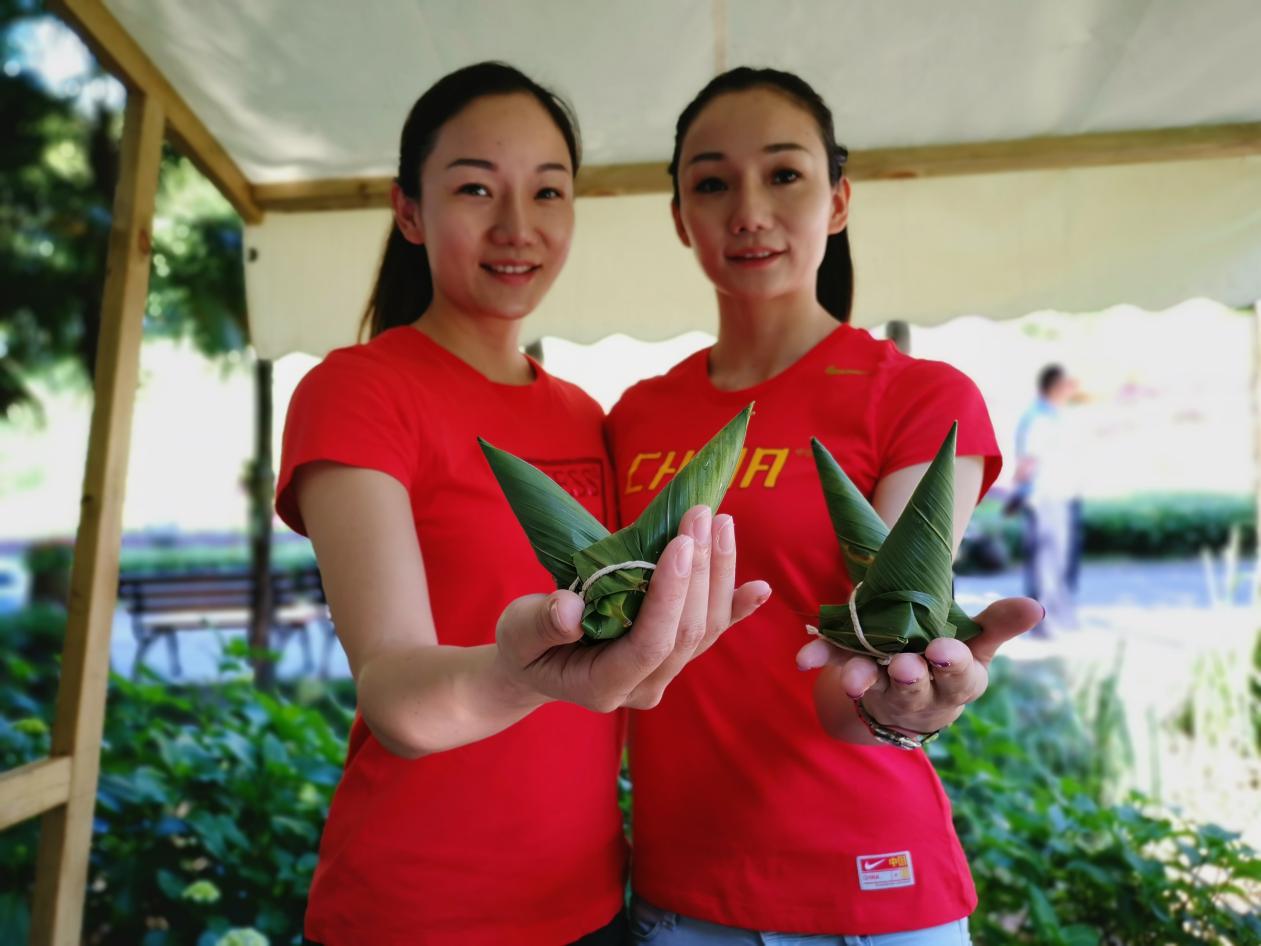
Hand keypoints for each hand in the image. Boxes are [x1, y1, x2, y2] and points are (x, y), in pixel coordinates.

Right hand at [496, 505, 770, 712]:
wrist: (536, 667)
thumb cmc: (523, 645)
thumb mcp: (517, 633)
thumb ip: (541, 624)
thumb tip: (567, 608)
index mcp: (604, 685)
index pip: (650, 643)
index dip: (670, 594)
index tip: (679, 542)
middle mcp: (644, 687)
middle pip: (687, 633)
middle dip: (699, 571)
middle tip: (700, 513)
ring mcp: (663, 675)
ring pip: (706, 629)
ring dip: (719, 574)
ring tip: (722, 523)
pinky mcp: (674, 657)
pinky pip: (712, 632)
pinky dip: (737, 607)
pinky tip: (761, 588)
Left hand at [797, 597, 1042, 738]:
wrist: (906, 693)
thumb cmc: (950, 661)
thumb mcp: (977, 644)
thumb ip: (999, 624)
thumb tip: (1036, 607)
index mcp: (957, 679)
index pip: (960, 676)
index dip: (952, 664)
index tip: (945, 651)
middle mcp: (920, 691)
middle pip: (915, 687)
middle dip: (910, 676)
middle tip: (905, 665)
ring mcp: (883, 687)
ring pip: (874, 685)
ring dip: (863, 678)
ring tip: (853, 677)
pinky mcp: (852, 674)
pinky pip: (835, 666)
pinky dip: (821, 658)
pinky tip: (805, 658)